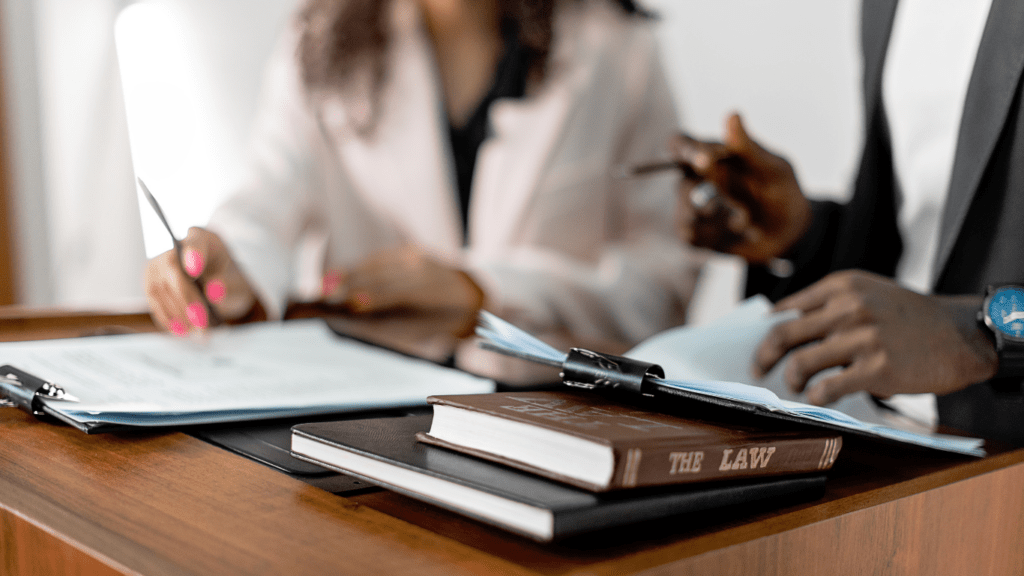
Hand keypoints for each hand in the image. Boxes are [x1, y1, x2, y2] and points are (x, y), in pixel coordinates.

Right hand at [145, 227, 259, 335]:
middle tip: (203, 323)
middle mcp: (175, 247)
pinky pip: (154, 301)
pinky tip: (182, 331)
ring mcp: (158, 264)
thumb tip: (214, 292)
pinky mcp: (150, 282)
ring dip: (179, 314)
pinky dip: (167, 318)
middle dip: (187, 301)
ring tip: (198, 332)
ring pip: (160, 289)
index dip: (193, 255)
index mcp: (202, 238)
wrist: (214, 280)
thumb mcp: (236, 280)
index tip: (195, 269)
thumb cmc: (226, 277)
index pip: (195, 243)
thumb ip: (228, 284)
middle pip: (174, 271)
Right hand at [321, 246, 484, 337]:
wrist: (471, 292)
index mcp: (435, 293)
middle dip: (354, 284)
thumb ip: (395, 326)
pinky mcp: (410, 251)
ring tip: (326, 285)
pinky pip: (380, 258)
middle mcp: (426, 270)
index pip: (401, 293)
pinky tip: (342, 274)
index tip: (352, 304)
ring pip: (379, 263)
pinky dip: (359, 266)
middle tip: (325, 295)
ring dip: (350, 273)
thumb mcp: (426, 330)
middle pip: (384, 275)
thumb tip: (357, 320)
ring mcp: (417, 257)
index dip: (376, 298)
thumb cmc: (444, 319)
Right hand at [673, 113, 811, 263]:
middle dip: (708, 198)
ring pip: (685, 213)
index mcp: (711, 156)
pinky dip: (716, 236)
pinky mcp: (696, 234)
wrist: (789, 235)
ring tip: (745, 222)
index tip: (703, 161)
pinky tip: (738, 234)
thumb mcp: (773, 170)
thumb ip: (748, 148)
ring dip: (719, 220)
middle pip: (681, 184)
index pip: (680, 144)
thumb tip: (732, 114)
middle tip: (736, 209)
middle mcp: (697, 180)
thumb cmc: (782, 193)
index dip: (683, 149)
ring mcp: (693, 208)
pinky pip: (691, 236)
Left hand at [754, 270, 997, 404]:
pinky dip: (816, 396)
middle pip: (784, 334)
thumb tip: (783, 326)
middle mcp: (848, 307)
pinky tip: (819, 398)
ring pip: (801, 362)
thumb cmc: (910, 317)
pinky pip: (828, 386)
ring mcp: (862, 337)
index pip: (787, 309)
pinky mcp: (876, 368)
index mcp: (842, 285)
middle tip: (758, 369)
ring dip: (790, 379)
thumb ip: (830, 305)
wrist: (962, 334)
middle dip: (763, 356)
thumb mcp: (869, 293)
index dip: (765, 330)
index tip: (756, 345)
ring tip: (794, 386)